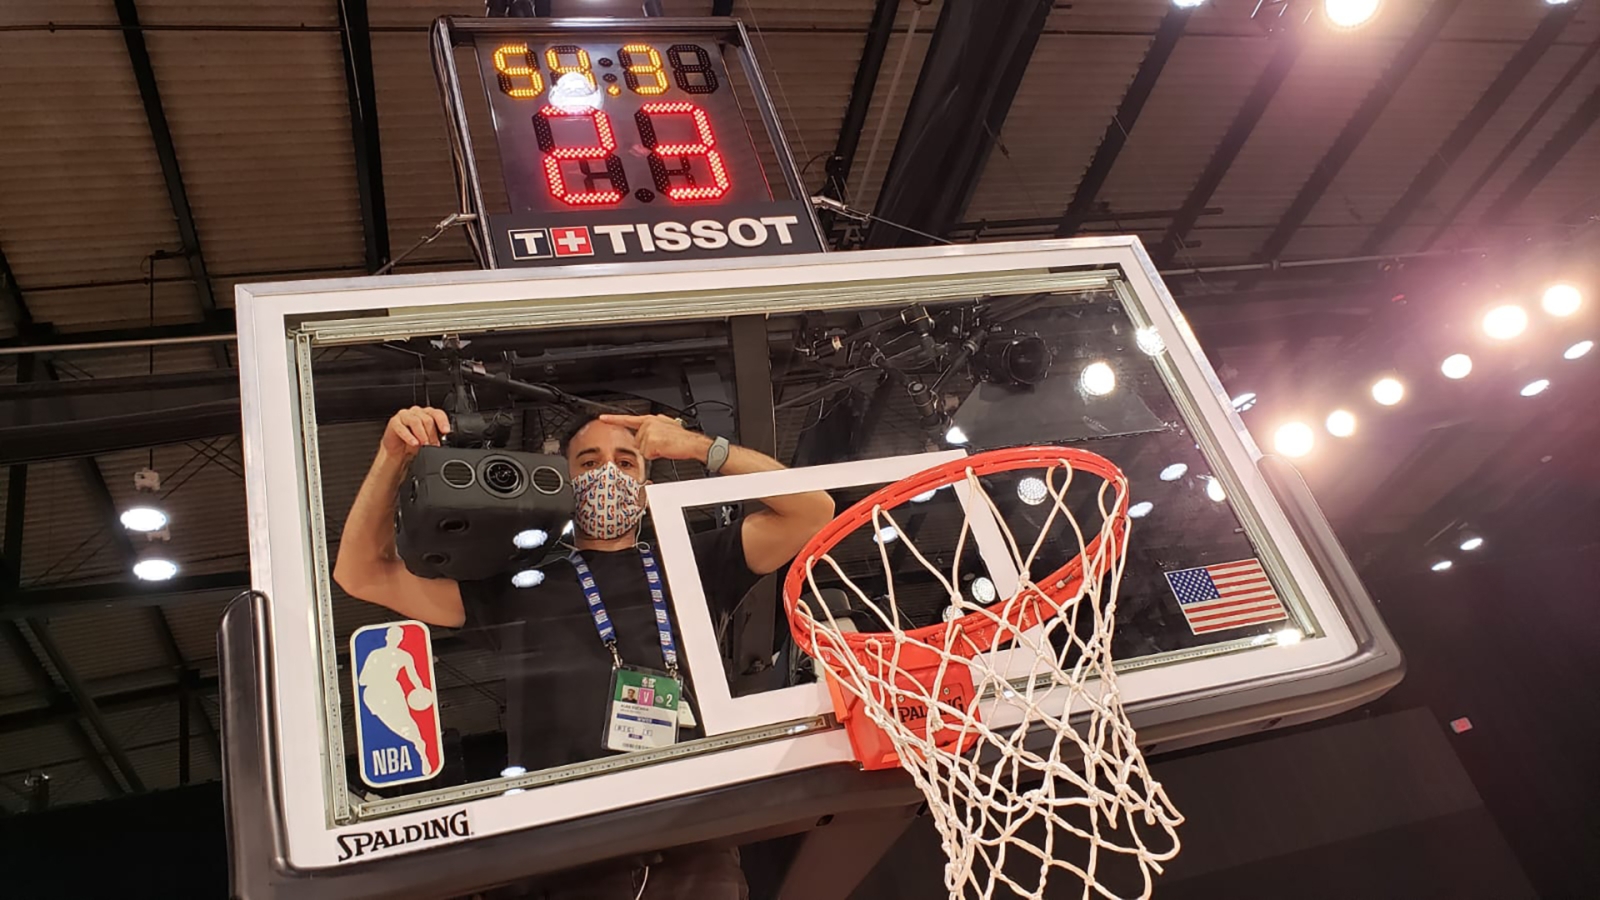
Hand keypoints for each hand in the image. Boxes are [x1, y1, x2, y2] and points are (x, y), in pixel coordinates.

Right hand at [381, 406, 450, 458]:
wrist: (398, 453)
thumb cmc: (414, 444)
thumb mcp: (429, 440)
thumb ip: (436, 437)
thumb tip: (444, 440)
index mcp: (427, 414)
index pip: (437, 413)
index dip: (442, 422)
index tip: (445, 431)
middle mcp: (416, 412)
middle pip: (427, 419)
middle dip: (432, 434)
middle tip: (433, 445)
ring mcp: (404, 415)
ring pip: (416, 421)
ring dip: (422, 435)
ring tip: (424, 445)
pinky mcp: (394, 422)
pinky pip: (402, 428)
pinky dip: (409, 436)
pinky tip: (414, 443)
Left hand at [599, 414, 713, 462]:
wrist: (692, 443)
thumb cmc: (682, 439)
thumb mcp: (667, 427)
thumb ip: (654, 427)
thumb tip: (648, 432)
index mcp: (651, 419)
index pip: (628, 419)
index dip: (614, 419)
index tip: (602, 418)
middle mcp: (648, 423)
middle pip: (637, 441)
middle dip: (647, 446)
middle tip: (662, 444)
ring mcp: (649, 432)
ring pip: (642, 449)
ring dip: (652, 452)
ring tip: (664, 446)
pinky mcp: (650, 441)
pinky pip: (647, 455)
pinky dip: (655, 456)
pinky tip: (664, 450)